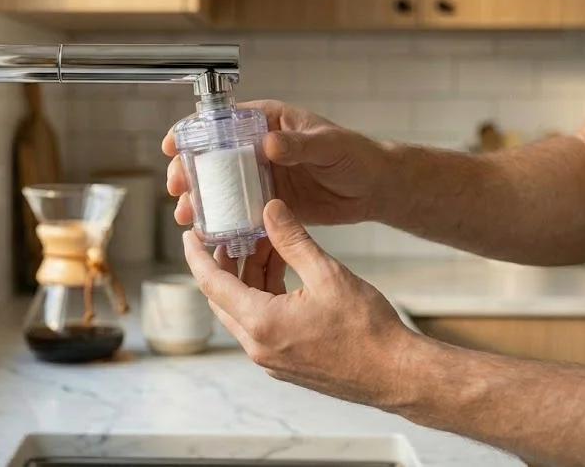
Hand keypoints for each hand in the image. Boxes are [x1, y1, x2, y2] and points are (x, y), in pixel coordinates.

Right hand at [162, 100, 378, 225]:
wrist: (375, 188)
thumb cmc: (356, 155)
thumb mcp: (328, 144)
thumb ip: (298, 144)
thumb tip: (269, 143)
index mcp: (269, 122)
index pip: (223, 121)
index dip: (194, 131)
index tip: (175, 144)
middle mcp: (259, 148)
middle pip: (213, 157)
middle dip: (189, 170)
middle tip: (176, 186)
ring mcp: (262, 177)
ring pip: (221, 186)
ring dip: (200, 199)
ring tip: (186, 214)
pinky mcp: (269, 204)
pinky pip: (239, 210)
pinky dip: (223, 220)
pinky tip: (208, 231)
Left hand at [183, 199, 418, 409]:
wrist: (395, 374)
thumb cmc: (366, 329)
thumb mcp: (327, 274)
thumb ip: (293, 240)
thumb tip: (270, 209)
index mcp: (261, 323)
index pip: (211, 284)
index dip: (196, 255)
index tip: (189, 235)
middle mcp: (258, 346)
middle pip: (222, 298)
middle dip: (225, 263)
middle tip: (236, 233)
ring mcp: (270, 359)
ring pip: (242, 311)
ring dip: (248, 279)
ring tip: (266, 246)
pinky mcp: (285, 364)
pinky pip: (260, 325)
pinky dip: (263, 297)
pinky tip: (282, 274)